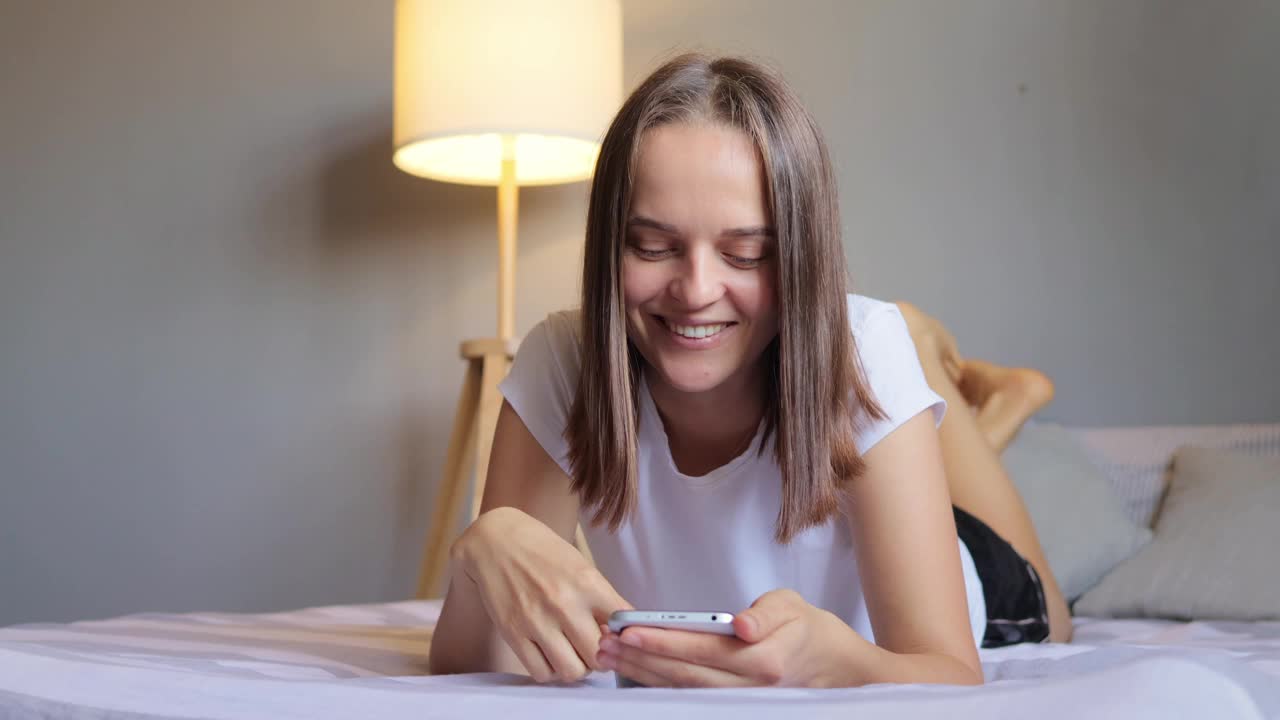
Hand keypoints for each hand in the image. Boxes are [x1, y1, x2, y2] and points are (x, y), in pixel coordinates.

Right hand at [454, 506, 631, 682]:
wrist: (496, 541)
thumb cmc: (543, 551)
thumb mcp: (581, 566)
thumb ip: (601, 599)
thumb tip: (619, 634)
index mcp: (588, 584)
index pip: (623, 625)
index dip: (625, 636)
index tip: (618, 637)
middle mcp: (565, 604)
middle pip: (599, 657)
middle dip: (601, 657)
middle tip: (592, 648)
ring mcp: (537, 622)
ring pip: (572, 671)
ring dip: (576, 667)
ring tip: (570, 652)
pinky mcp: (513, 634)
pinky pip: (541, 672)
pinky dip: (549, 669)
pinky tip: (549, 654)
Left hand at [596, 589, 870, 687]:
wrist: (835, 669)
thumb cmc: (807, 629)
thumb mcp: (792, 606)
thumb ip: (767, 613)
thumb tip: (743, 625)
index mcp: (763, 660)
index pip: (703, 651)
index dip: (663, 642)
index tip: (630, 631)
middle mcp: (750, 688)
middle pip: (684, 675)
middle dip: (640, 660)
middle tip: (604, 645)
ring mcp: (740, 701)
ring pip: (683, 690)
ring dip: (642, 675)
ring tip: (609, 658)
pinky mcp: (733, 704)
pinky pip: (691, 697)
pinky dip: (660, 686)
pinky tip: (634, 673)